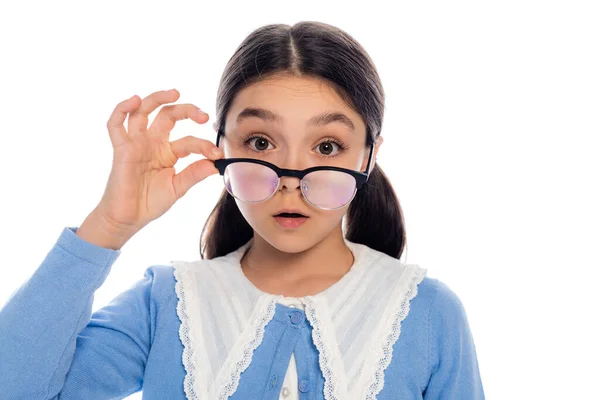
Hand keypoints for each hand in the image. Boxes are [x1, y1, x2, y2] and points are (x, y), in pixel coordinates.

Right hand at [94, 88, 222, 234]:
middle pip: (168, 115)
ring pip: (143, 112)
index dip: (204, 145)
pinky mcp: (121, 149)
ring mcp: (136, 143)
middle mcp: (153, 143)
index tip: (217, 154)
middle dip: (186, 110)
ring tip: (174, 93)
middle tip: (203, 116)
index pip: (189, 141)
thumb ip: (194, 174)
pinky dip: (122, 109)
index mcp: (168, 152)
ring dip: (157, 98)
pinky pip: (116, 124)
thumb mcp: (177, 188)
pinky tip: (134, 100)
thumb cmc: (150, 202)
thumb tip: (214, 164)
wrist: (128, 218)